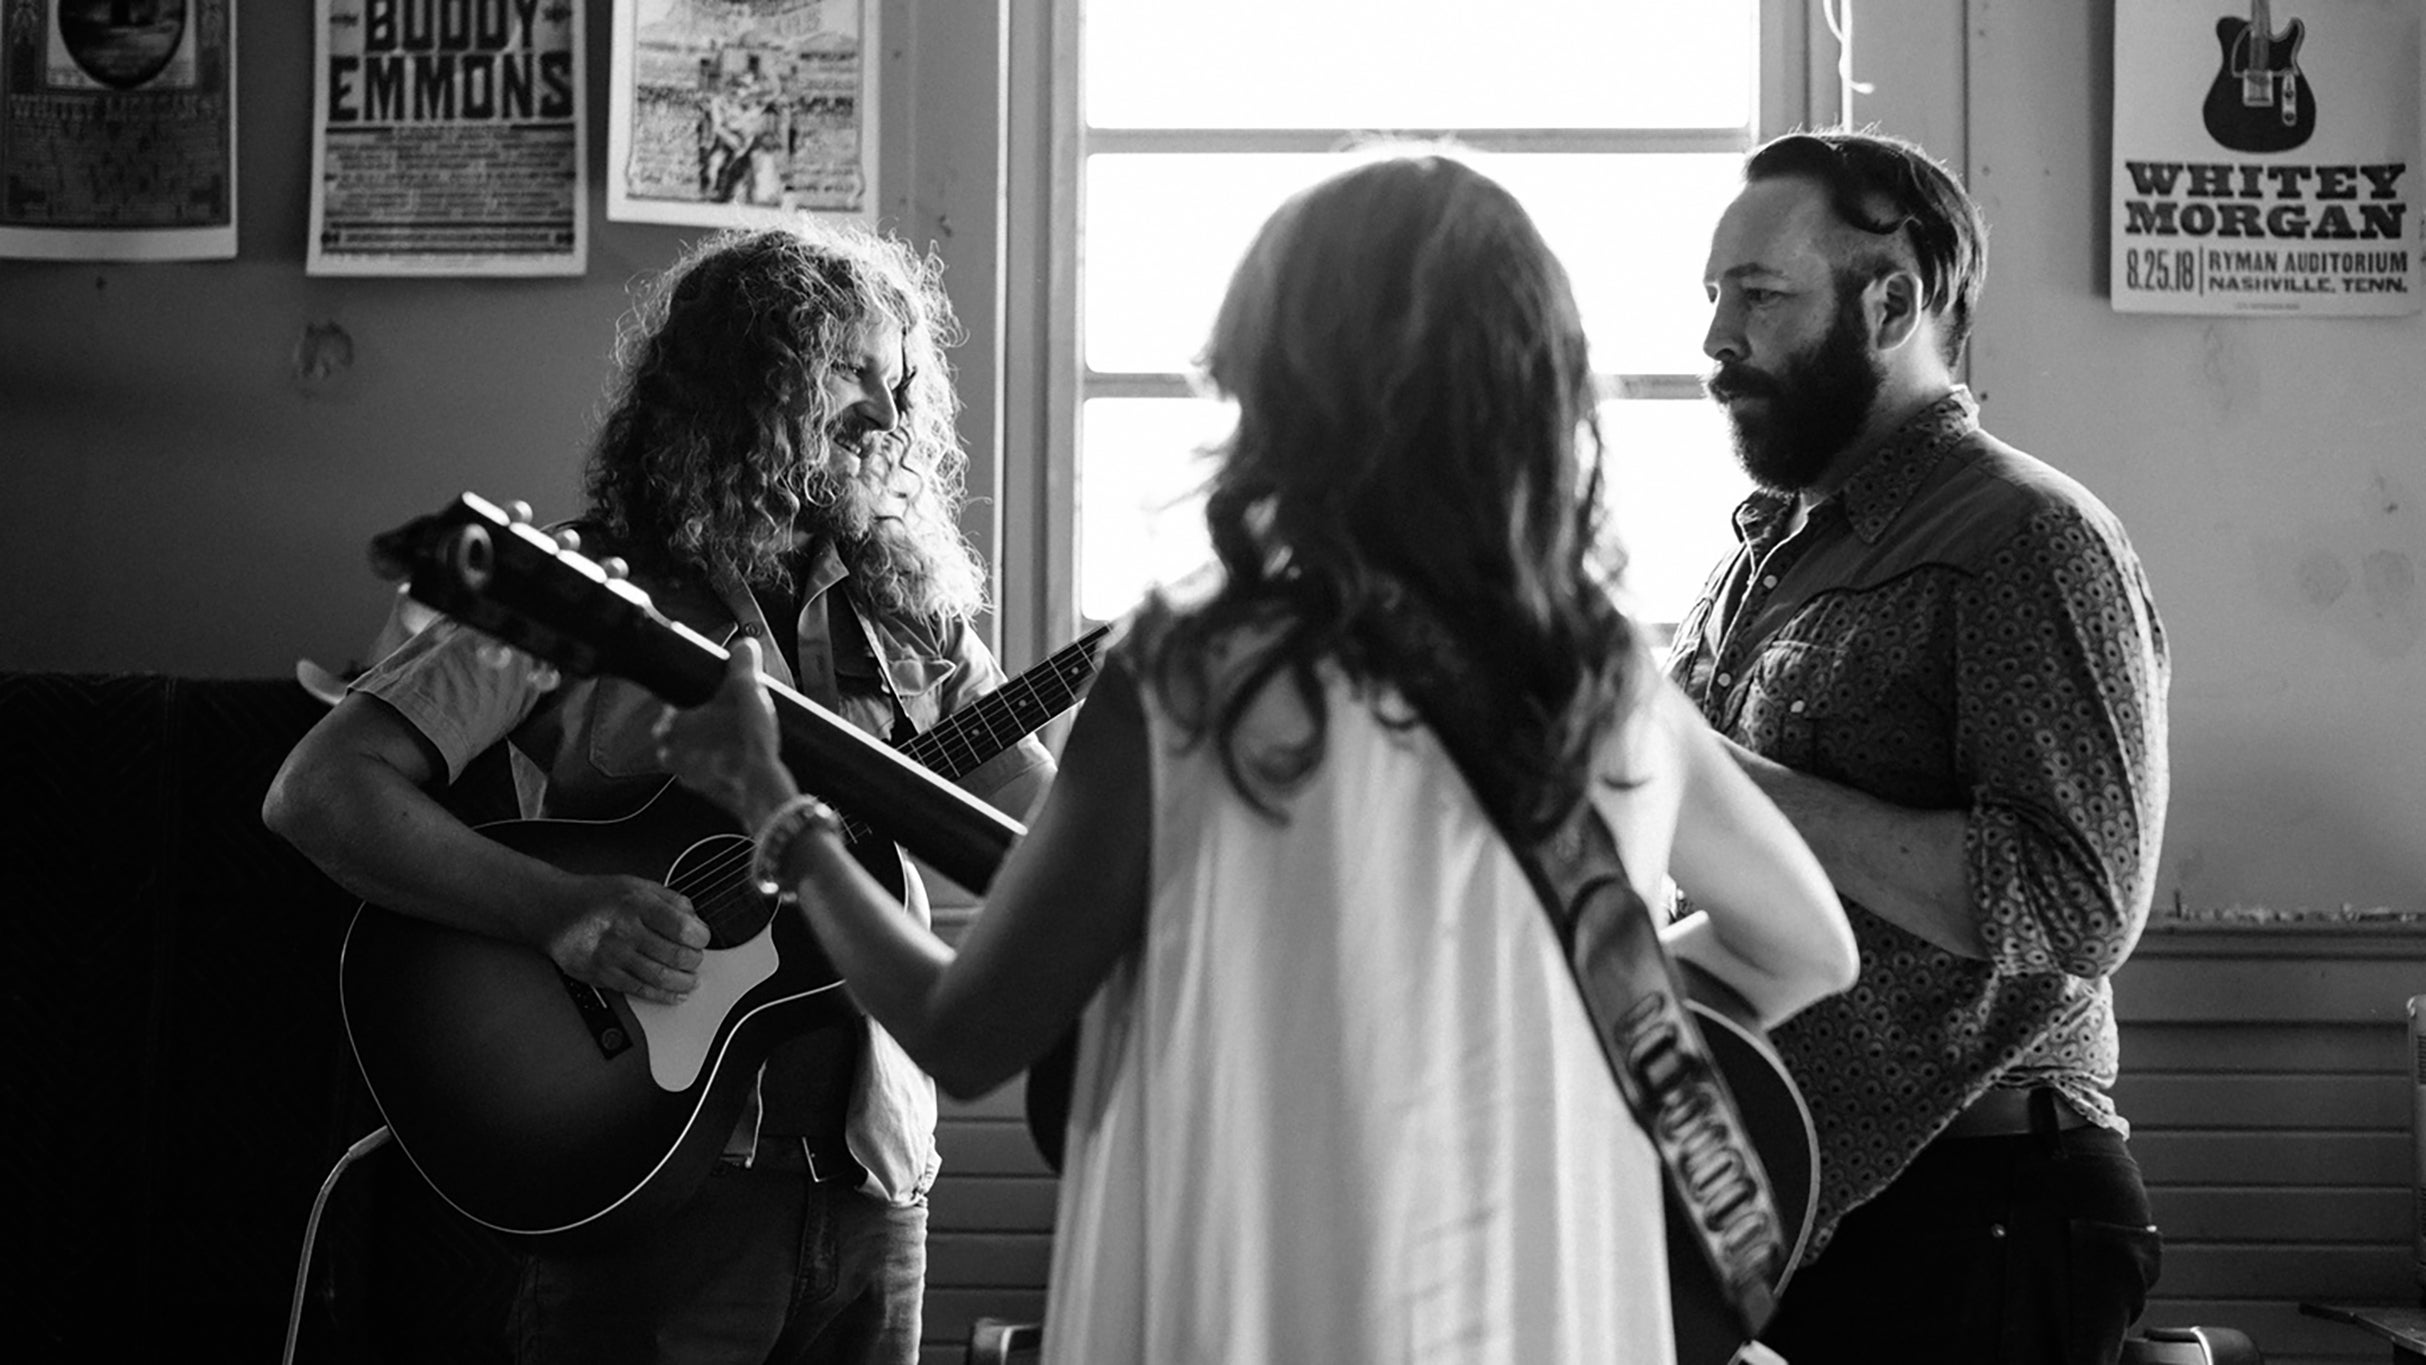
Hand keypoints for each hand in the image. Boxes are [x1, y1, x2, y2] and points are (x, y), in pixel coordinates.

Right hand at [542, 874, 709, 1004]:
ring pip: (661, 977)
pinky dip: (663, 996)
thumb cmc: (596, 898)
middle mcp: (625, 931)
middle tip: (695, 959)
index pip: (682, 927)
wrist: (555, 911)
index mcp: (637, 904)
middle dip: (694, 960)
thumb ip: (670, 899)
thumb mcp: (637, 885)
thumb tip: (695, 919)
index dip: (700, 937)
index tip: (702, 939)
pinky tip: (674, 994)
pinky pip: (640, 991)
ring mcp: (613, 956)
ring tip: (690, 979)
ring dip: (683, 982)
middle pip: (675, 955)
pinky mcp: (602, 975)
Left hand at [653, 636, 798, 830]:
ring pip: (699, 750)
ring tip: (741, 735)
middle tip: (732, 713)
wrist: (764, 789)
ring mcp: (688, 777)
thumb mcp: (747, 688)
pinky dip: (726, 763)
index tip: (717, 694)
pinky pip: (713, 770)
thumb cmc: (746, 743)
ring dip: (716, 742)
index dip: (700, 695)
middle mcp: (671, 754)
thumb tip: (744, 646)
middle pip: (688, 726)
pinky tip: (745, 757)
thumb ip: (743, 660)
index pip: (675, 702)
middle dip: (709, 719)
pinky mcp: (708, 793)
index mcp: (669, 727)